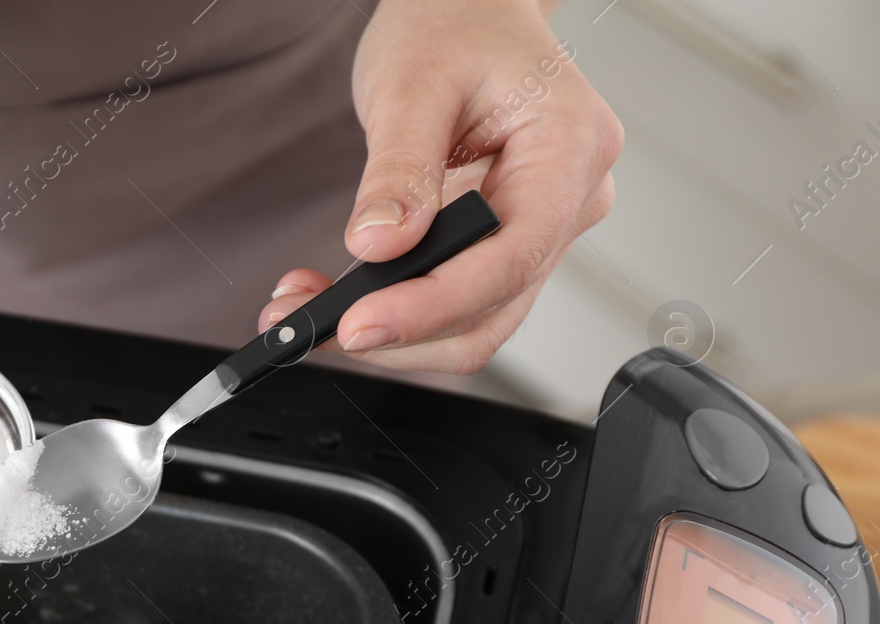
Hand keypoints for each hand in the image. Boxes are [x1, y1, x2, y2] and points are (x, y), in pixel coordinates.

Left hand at [258, 0, 621, 373]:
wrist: (467, 12)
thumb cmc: (453, 25)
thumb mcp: (411, 85)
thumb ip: (397, 170)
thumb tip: (378, 246)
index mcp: (570, 148)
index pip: (511, 258)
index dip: (432, 306)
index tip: (358, 324)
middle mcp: (571, 200)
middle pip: (492, 309)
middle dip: (400, 332)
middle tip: (311, 321)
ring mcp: (542, 231)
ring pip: (474, 324)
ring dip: (392, 335)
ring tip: (308, 306)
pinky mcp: (504, 249)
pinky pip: (457, 304)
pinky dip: (397, 312)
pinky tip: (342, 296)